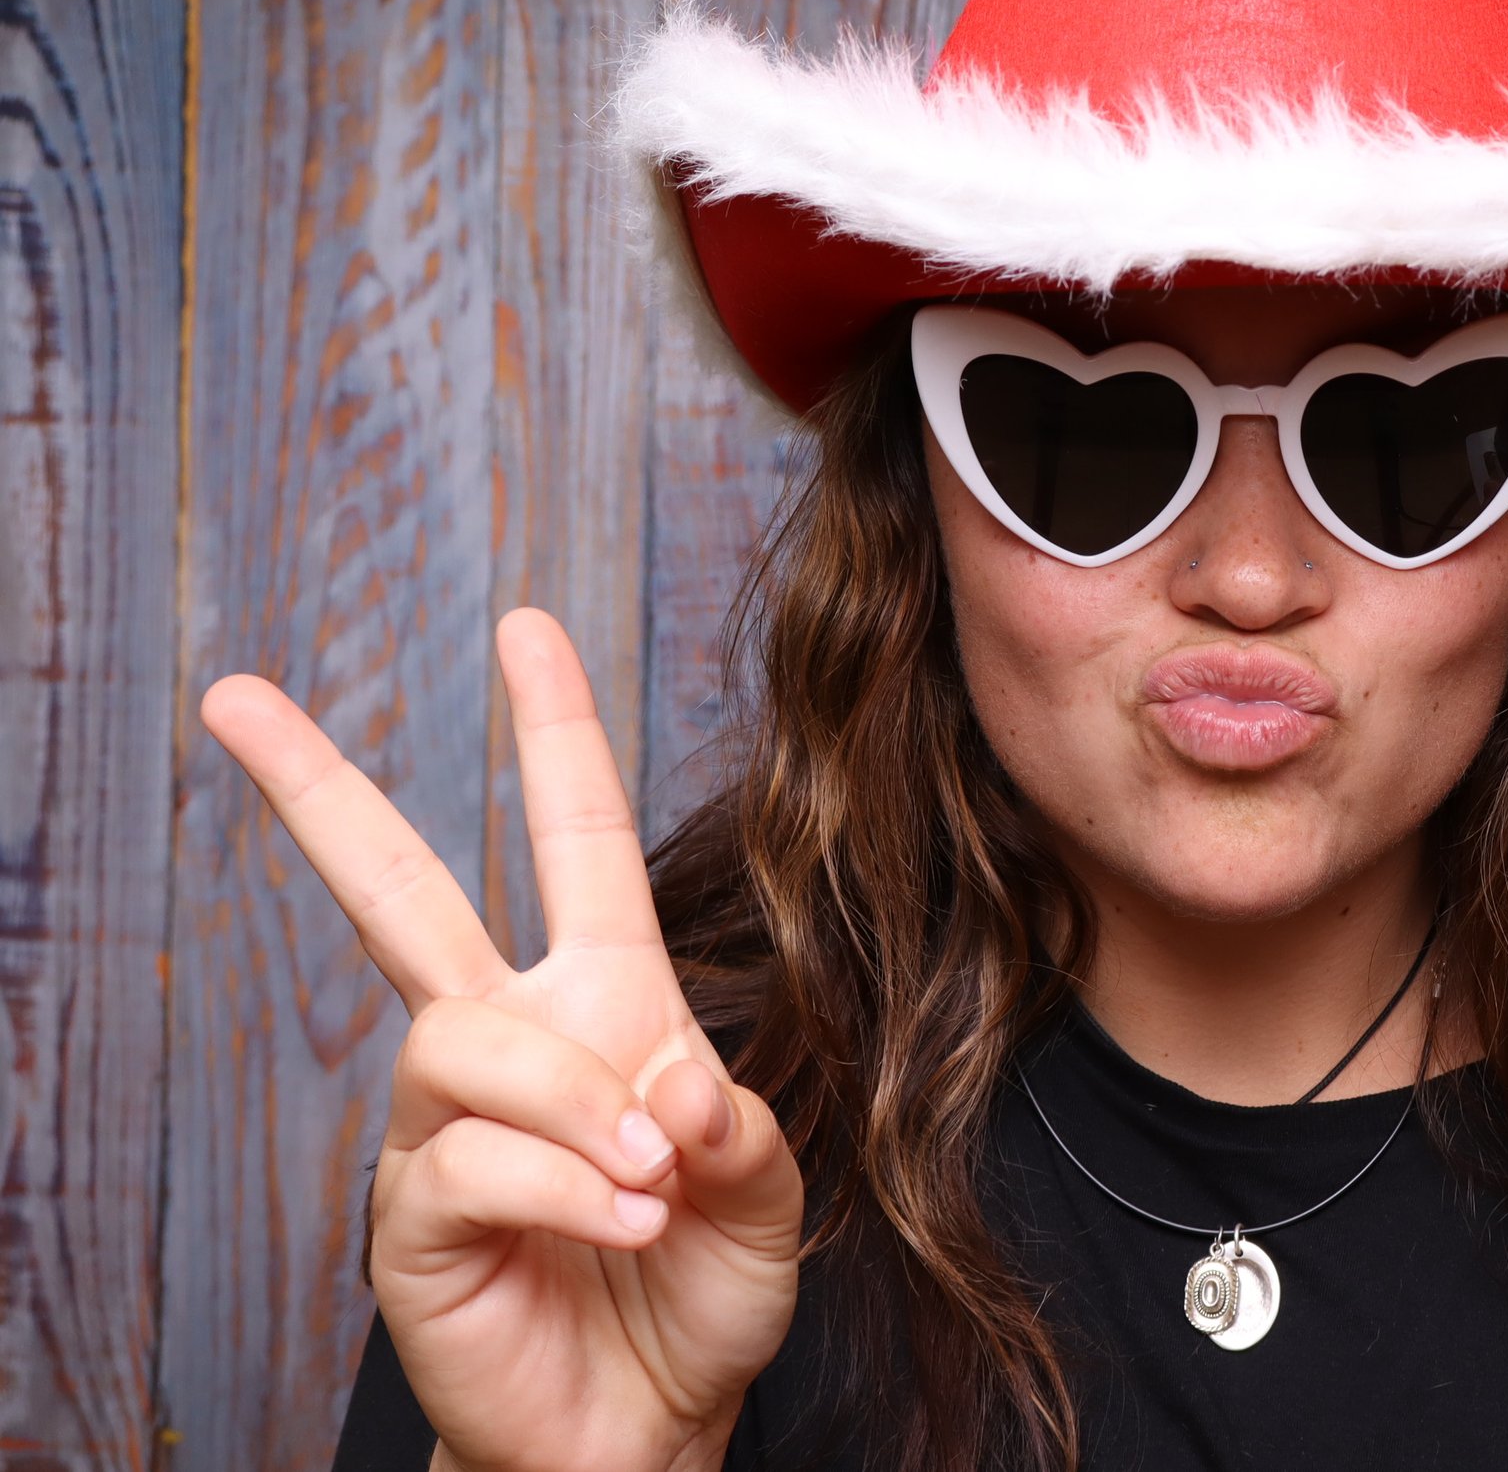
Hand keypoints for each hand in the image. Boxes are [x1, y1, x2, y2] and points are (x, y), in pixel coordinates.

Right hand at [201, 610, 803, 1471]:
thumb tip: (664, 1081)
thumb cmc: (699, 1292)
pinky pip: (467, 1158)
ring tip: (648, 1178)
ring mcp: (443, 1128)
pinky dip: (563, 1184)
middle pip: (394, 892)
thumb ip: (737, 1122)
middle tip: (232, 696)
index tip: (526, 627)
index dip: (554, 733)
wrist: (648, 1426)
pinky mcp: (411, 1219)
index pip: (571, 840)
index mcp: (603, 1001)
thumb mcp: (764, 1190)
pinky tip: (619, 1219)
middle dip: (317, 791)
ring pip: (465, 1039)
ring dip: (572, 1101)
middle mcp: (505, 1043)